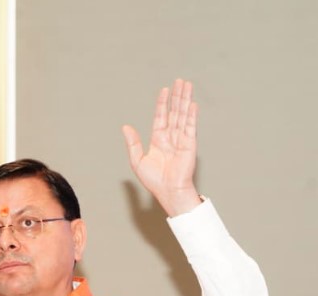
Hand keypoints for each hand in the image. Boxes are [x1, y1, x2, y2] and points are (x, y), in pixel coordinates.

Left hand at [122, 79, 202, 216]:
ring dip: (185, 100)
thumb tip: (125, 127)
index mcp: (158, 140)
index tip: (164, 90)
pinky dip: (191, 115)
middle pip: (174, 112)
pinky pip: (190, 127)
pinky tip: (192, 104)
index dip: (162, 103)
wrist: (168, 191)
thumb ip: (133, 143)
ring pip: (183, 115)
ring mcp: (181, 139)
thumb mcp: (137, 161)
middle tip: (180, 81)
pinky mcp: (189, 144)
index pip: (161, 116)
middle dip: (177, 96)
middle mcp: (170, 137)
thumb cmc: (154, 181)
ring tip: (187, 85)